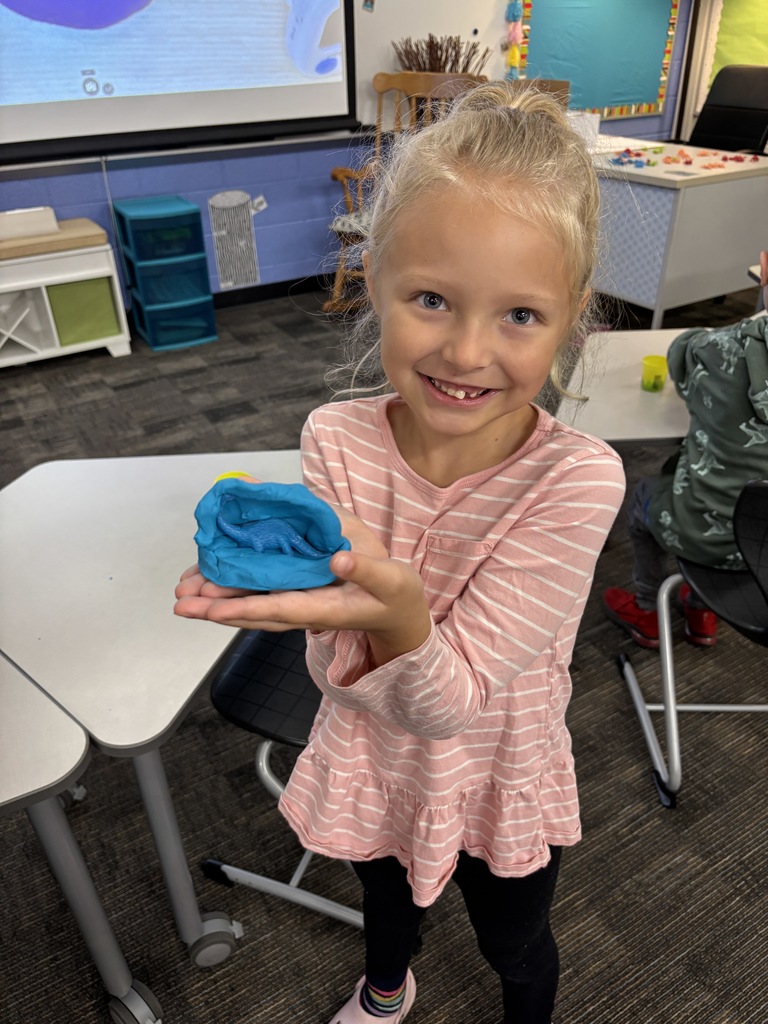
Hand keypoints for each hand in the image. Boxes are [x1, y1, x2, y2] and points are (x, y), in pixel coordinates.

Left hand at [174, 509, 430, 661]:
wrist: (399, 609)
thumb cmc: (396, 594)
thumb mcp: (391, 579)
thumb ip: (365, 568)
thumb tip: (337, 559)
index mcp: (324, 608)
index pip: (278, 609)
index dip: (245, 609)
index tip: (212, 610)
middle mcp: (304, 610)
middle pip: (252, 613)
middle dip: (215, 609)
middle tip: (180, 601)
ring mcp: (297, 605)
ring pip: (250, 606)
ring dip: (216, 602)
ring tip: (183, 593)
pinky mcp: (295, 595)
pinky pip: (258, 595)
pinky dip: (233, 589)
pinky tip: (211, 578)